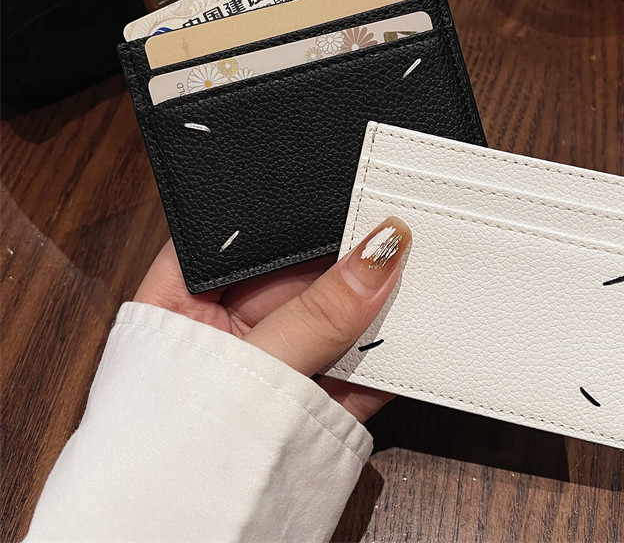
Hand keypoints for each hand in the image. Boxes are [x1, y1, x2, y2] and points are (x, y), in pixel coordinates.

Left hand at [134, 217, 410, 422]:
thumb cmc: (173, 459)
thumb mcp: (251, 368)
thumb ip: (317, 313)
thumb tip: (376, 256)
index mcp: (188, 294)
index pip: (247, 231)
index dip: (297, 211)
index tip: (350, 197)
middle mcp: (234, 321)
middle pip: (302, 270)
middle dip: (349, 259)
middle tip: (394, 239)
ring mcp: (281, 358)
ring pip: (338, 314)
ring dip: (376, 306)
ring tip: (411, 280)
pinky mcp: (317, 393)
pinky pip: (361, 359)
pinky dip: (391, 351)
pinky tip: (417, 330)